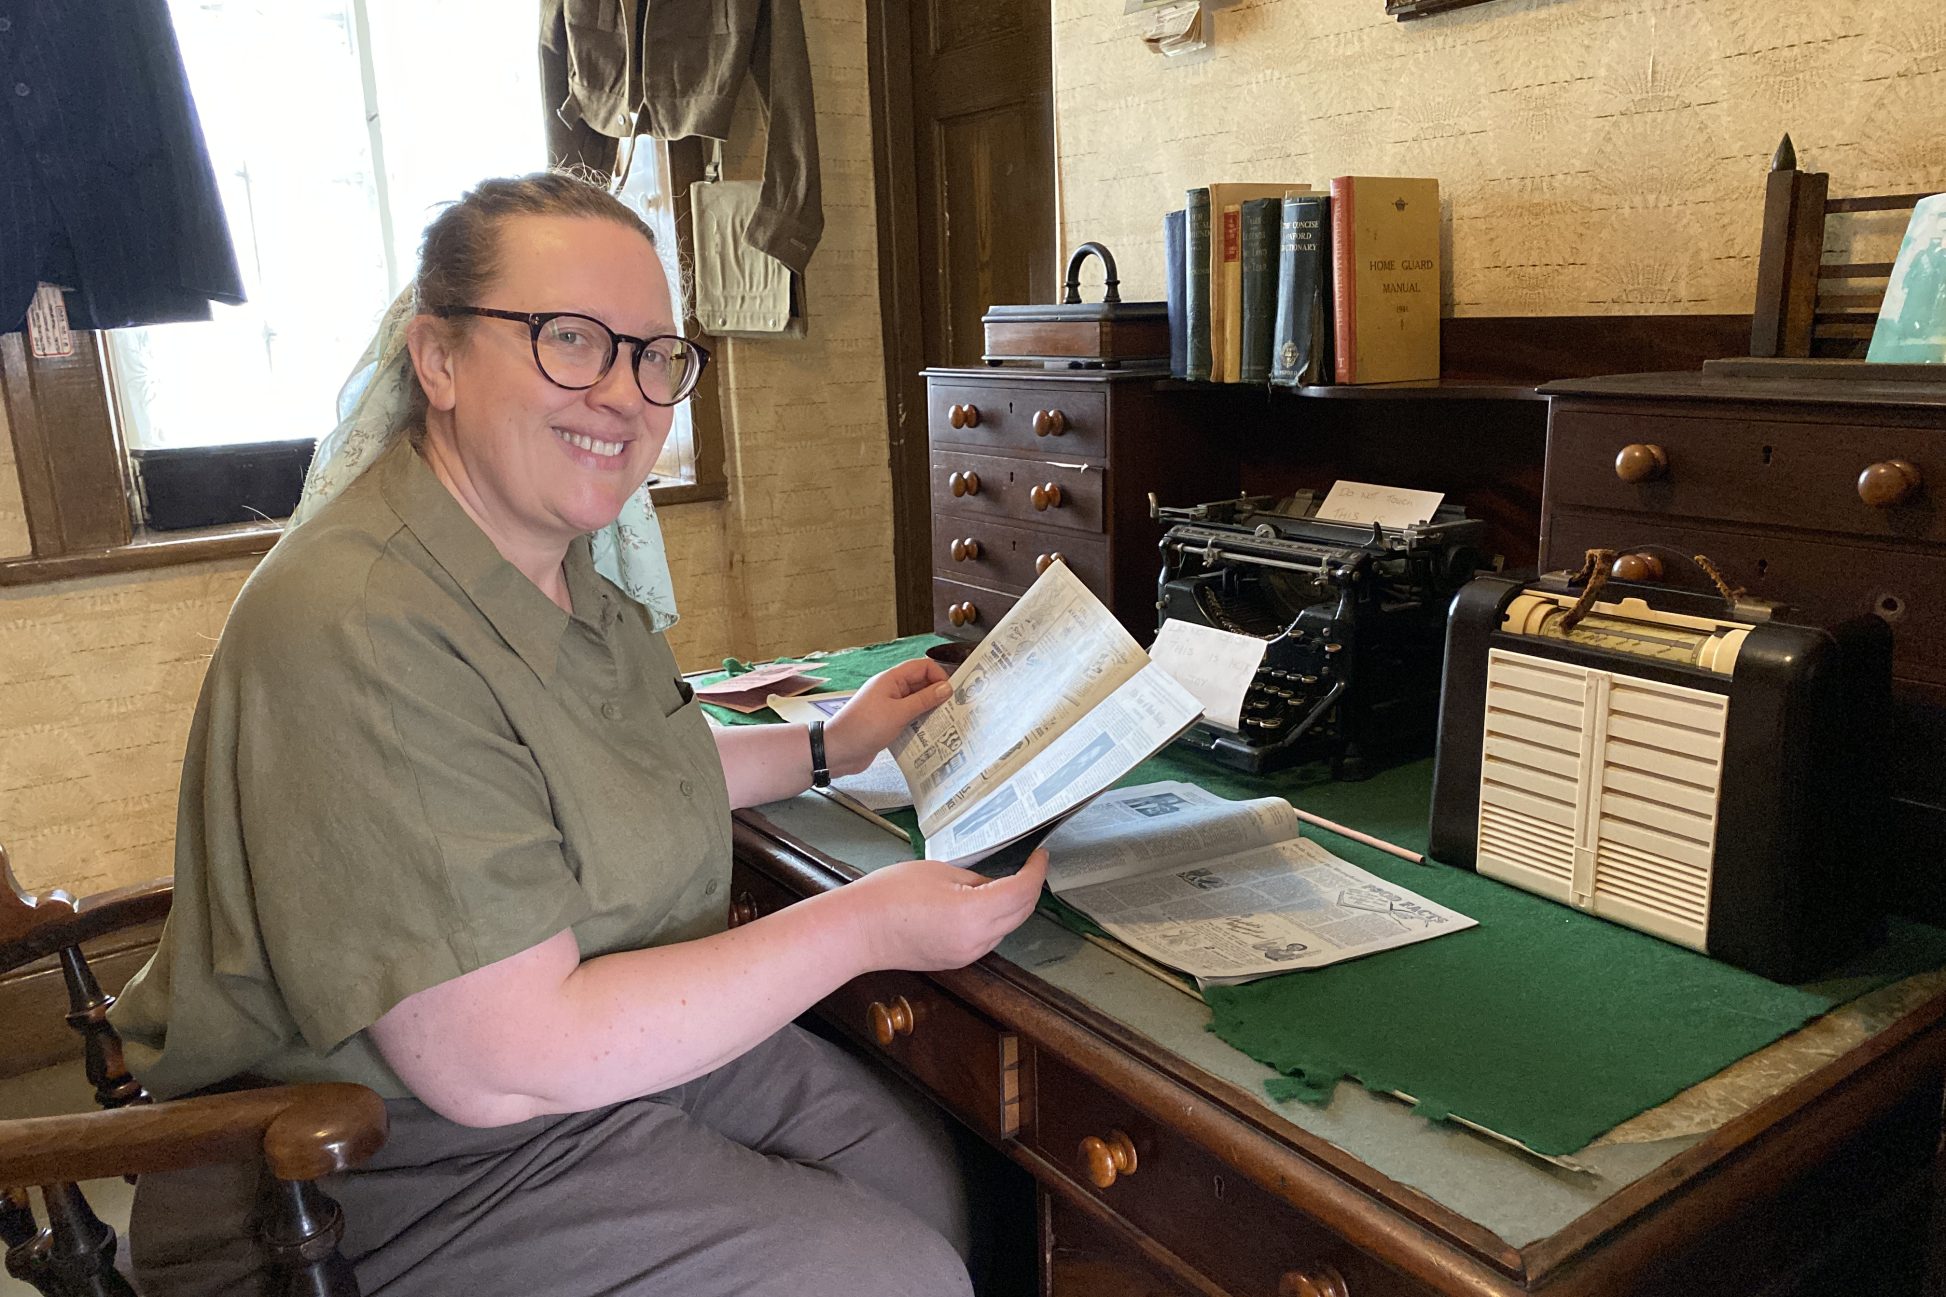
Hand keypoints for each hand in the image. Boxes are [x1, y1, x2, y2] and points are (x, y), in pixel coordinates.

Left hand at [824, 658, 951, 775]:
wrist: (838, 751)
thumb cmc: (864, 728)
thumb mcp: (898, 713)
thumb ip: (923, 700)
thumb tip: (946, 688)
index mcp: (891, 679)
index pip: (922, 667)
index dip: (939, 676)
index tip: (951, 694)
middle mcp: (891, 690)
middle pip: (921, 684)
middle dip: (937, 695)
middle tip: (954, 710)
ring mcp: (889, 706)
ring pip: (917, 703)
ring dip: (930, 711)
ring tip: (945, 724)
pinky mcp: (888, 723)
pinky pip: (910, 718)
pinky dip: (920, 724)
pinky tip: (930, 734)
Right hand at [840, 849, 1048, 972]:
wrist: (857, 931)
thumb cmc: (889, 894)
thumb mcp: (939, 872)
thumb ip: (974, 879)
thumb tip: (994, 884)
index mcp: (973, 913)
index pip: (1022, 891)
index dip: (1036, 871)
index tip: (1040, 855)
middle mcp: (976, 940)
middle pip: (1021, 913)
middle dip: (1031, 888)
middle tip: (1030, 864)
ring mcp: (967, 955)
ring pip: (1007, 928)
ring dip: (1014, 905)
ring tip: (1007, 879)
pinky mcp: (956, 961)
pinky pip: (988, 939)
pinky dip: (996, 919)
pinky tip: (985, 902)